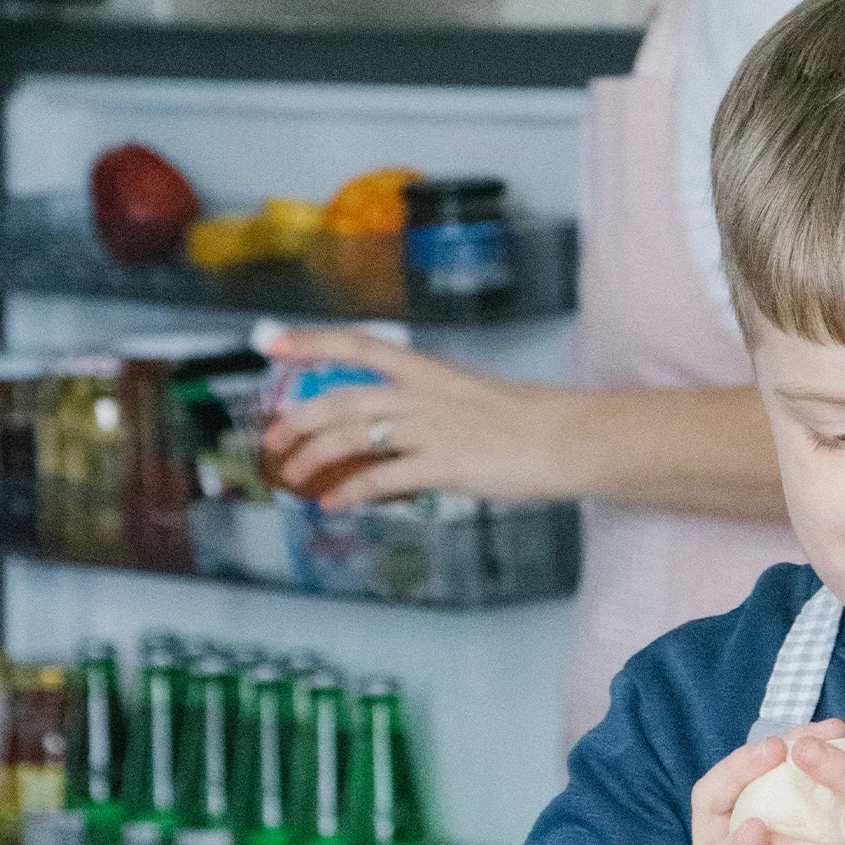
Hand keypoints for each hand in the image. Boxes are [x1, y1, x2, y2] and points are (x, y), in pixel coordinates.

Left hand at [261, 328, 573, 507]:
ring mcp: (434, 429)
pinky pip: (385, 478)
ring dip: (314, 455)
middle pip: (343, 398)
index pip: (360, 345)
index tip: (273, 346)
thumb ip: (434, 408)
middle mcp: (425, 395)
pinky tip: (334, 502)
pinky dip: (352, 491)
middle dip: (298, 417)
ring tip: (294, 474)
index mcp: (431, 373)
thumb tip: (407, 428)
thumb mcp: (474, 399)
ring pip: (354, 435)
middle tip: (274, 436)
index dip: (312, 343)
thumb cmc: (534, 423)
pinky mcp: (447, 465)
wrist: (571, 439)